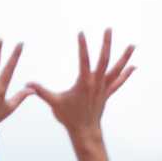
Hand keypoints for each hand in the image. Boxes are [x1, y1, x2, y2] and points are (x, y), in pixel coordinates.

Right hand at [25, 29, 134, 143]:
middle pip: (104, 59)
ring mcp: (104, 87)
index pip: (84, 59)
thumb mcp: (54, 103)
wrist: (84, 131)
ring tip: (132, 45)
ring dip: (125, 57)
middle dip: (106, 43)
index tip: (81, 33)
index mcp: (84, 82)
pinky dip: (126, 74)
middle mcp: (96, 83)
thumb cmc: (69, 117)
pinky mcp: (107, 93)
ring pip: (116, 69)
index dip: (82, 46)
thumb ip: (41, 92)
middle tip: (108, 29)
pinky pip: (119, 82)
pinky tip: (133, 66)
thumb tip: (27, 84)